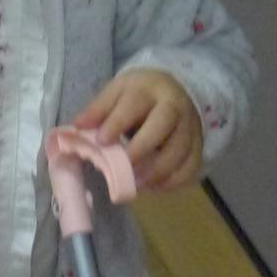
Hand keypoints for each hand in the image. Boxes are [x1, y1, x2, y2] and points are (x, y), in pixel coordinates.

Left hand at [73, 69, 201, 190]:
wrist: (173, 88)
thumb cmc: (139, 94)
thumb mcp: (116, 92)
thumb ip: (98, 109)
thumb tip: (77, 127)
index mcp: (149, 89)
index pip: (134, 104)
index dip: (118, 122)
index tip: (101, 140)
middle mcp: (174, 105)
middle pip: (164, 125)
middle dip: (142, 148)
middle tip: (123, 167)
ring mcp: (190, 124)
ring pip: (181, 148)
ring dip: (159, 170)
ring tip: (137, 184)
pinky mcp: (198, 143)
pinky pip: (192, 164)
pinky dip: (175, 180)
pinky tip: (155, 187)